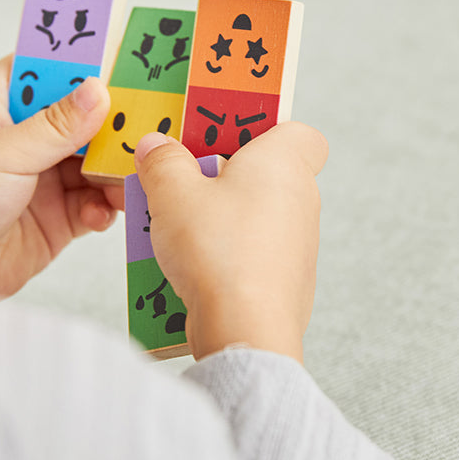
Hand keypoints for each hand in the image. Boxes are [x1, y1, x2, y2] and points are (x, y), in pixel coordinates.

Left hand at [0, 57, 121, 298]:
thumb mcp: (6, 153)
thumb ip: (57, 125)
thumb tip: (98, 91)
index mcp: (6, 106)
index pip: (53, 71)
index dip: (86, 67)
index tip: (122, 64)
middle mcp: (31, 138)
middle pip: (86, 118)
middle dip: (114, 124)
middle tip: (142, 125)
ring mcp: (49, 177)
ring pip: (98, 162)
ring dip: (114, 170)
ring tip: (124, 178)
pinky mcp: (61, 217)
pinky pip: (98, 204)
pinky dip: (105, 206)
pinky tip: (99, 212)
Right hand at [133, 123, 327, 361]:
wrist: (245, 329)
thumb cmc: (218, 251)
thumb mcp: (172, 192)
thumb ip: (163, 161)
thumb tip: (156, 145)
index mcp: (284, 163)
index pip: (299, 132)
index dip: (266, 129)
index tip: (227, 136)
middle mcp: (301, 200)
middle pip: (266, 174)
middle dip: (225, 176)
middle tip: (186, 181)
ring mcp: (299, 244)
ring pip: (256, 216)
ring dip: (222, 218)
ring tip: (177, 228)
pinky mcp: (288, 281)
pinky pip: (254, 255)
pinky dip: (228, 255)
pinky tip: (191, 267)